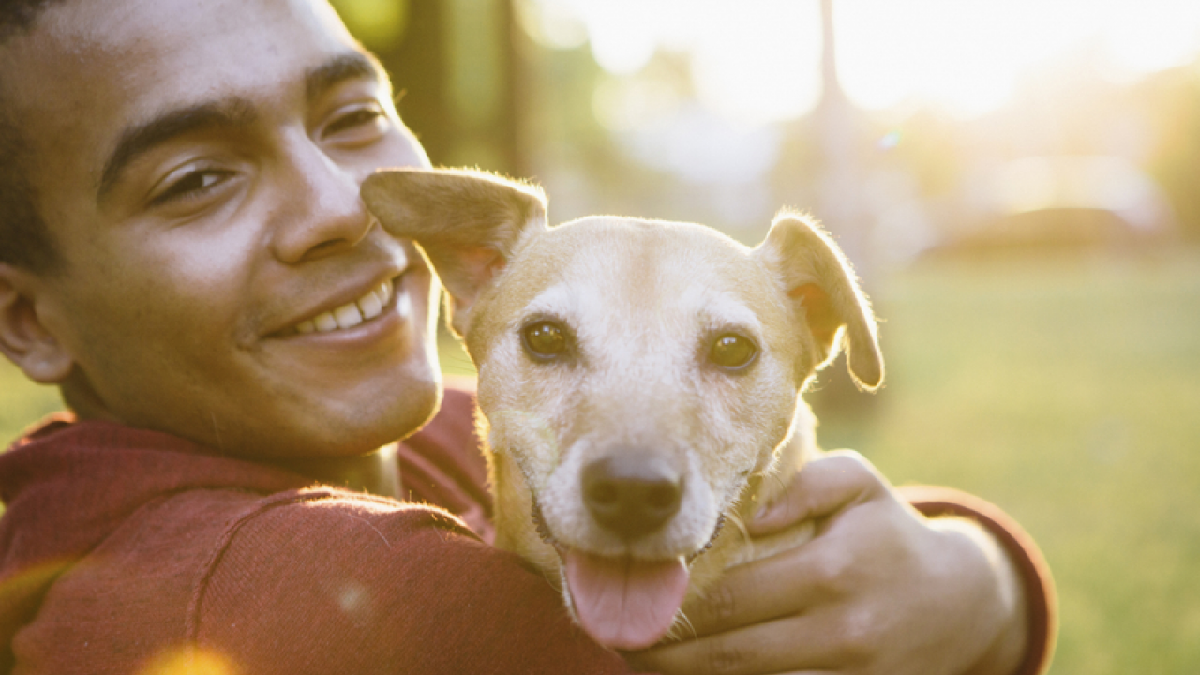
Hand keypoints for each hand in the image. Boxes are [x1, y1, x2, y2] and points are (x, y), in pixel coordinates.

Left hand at [626, 450, 1026, 674]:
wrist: (961, 604)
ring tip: (639, 662)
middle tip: (616, 637)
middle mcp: (839, 631)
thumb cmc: (888, 531)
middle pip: (729, 653)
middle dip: (665, 652)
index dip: (674, 603)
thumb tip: (744, 511)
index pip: (731, 595)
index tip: (632, 597)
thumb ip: (800, 485)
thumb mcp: (857, 485)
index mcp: (832, 570)